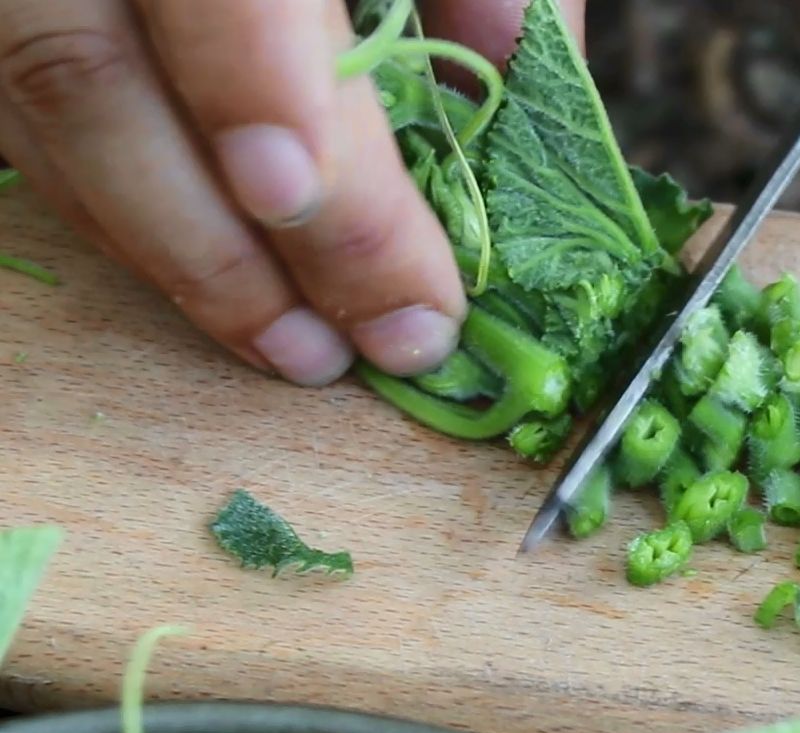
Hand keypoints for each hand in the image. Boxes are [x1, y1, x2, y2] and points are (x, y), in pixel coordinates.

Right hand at [0, 0, 583, 386]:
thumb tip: (512, 91)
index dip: (298, 141)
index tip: (396, 285)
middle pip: (93, 74)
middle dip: (232, 248)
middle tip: (350, 352)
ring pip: (41, 107)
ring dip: (171, 255)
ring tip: (295, 348)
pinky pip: (17, 111)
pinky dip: (121, 208)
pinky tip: (213, 277)